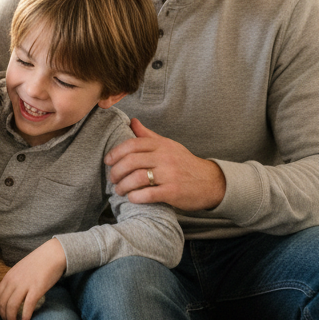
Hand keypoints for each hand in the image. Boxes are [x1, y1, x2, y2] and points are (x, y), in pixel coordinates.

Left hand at [0, 239, 65, 319]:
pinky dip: (25, 316)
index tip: (3, 316)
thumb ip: (14, 280)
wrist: (52, 254)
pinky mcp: (36, 289)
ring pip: (12, 307)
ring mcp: (24, 285)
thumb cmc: (38, 263)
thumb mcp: (20, 269)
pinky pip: (27, 306)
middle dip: (4, 317)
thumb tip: (12, 294)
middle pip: (3, 303)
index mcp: (9, 276)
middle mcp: (14, 281)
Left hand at [104, 118, 225, 211]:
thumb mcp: (169, 145)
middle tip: (112, 179)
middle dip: (116, 171)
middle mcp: (165, 158)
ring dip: (123, 186)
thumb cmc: (185, 163)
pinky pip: (148, 194)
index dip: (115, 153)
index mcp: (161, 145)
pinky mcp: (173, 191)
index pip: (132, 144)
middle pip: (131, 161)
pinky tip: (132, 198)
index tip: (108, 161)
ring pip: (137, 178)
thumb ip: (148, 135)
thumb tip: (132, 121)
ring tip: (119, 190)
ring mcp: (169, 175)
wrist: (210, 182)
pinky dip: (135, 197)